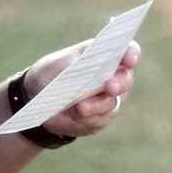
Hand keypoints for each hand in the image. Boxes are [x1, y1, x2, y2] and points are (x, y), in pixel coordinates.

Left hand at [23, 38, 141, 139]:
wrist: (40, 98)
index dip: (131, 54)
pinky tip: (76, 117)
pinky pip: (98, 121)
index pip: (128, 51)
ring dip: (96, 106)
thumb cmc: (55, 72)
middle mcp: (114, 78)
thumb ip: (76, 65)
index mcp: (108, 56)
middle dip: (118, 84)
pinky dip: (86, 119)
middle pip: (125, 81)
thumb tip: (86, 76)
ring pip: (110, 104)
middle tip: (110, 86)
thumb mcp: (60, 63)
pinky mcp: (99, 119)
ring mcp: (109, 100)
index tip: (129, 59)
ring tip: (80, 107)